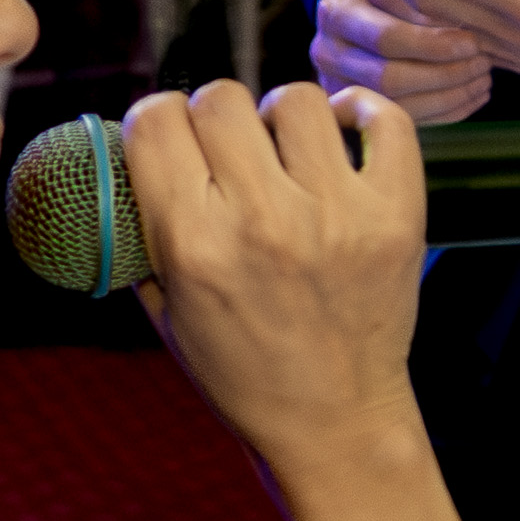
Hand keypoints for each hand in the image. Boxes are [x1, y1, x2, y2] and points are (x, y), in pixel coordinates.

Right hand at [121, 81, 431, 479]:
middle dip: (213, 117)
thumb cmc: (243, 371)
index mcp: (194, 245)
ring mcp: (337, 214)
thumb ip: (141, 231)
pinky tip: (341, 134)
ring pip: (295, 99)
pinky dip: (360, 112)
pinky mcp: (395, 215)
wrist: (336, 422)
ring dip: (281, 118)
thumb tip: (124, 154)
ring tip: (284, 153)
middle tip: (227, 151)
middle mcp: (263, 221)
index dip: (155, 120)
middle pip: (220, 98)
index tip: (170, 139)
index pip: (155, 121)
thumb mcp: (166, 310)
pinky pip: (382, 118)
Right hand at [311, 0, 495, 124]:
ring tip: (483, 80)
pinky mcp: (356, 111)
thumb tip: (463, 20)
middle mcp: (327, 54)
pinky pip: (406, 120)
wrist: (357, 12)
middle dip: (443, 75)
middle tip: (482, 65)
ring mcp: (338, 88)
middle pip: (390, 79)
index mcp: (336, 14)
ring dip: (450, 97)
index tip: (472, 43)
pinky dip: (446, 112)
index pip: (386, 37)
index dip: (432, 44)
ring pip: (399, 106)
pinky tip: (473, 97)